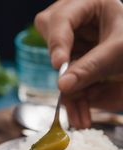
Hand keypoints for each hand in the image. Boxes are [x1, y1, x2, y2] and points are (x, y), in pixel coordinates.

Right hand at [35, 0, 122, 128]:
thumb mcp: (118, 52)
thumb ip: (91, 67)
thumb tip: (62, 86)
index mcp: (88, 4)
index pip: (62, 19)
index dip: (57, 43)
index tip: (59, 66)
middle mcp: (74, 23)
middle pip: (53, 45)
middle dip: (64, 75)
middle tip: (69, 93)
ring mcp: (72, 46)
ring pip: (59, 72)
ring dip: (69, 98)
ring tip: (81, 119)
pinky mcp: (73, 67)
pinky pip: (67, 85)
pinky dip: (74, 103)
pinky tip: (81, 116)